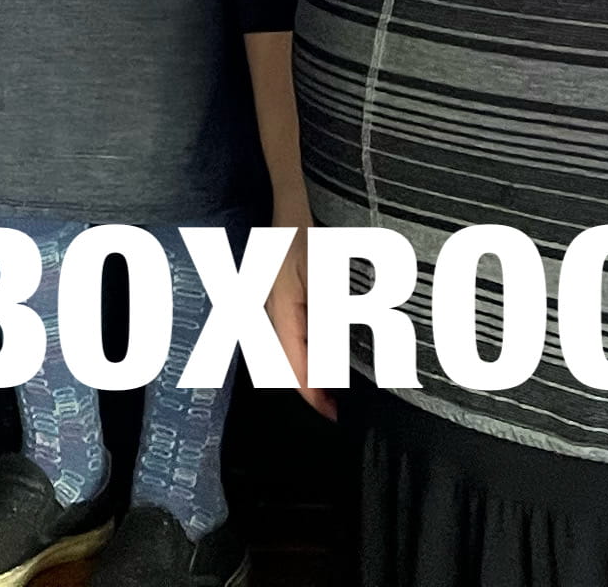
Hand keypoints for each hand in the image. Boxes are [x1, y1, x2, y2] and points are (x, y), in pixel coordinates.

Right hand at [263, 189, 332, 417]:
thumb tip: (332, 367)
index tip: (333, 416)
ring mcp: (273, 296)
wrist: (297, 191)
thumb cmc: (312, 230)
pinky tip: (329, 349)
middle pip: (284, 360)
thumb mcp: (326, 279)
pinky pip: (292, 328)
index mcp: (279, 307)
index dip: (312, 395)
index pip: (292, 365)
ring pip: (288, 345)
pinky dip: (309, 346)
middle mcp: (270, 306)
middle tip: (337, 406)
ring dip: (309, 367)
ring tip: (336, 385)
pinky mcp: (281, 289)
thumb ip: (327, 323)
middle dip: (308, 386)